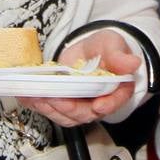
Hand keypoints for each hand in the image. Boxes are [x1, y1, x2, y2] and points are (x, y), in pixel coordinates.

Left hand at [18, 30, 140, 127]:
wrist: (91, 50)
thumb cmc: (105, 47)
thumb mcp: (112, 44)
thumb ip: (119, 55)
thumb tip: (133, 63)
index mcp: (118, 88)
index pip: (116, 100)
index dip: (107, 105)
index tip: (98, 105)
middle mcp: (100, 102)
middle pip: (86, 113)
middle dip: (69, 107)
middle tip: (54, 97)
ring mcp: (81, 106)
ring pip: (67, 116)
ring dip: (50, 108)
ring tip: (35, 95)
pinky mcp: (65, 105)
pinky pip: (52, 111)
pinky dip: (39, 105)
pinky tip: (27, 96)